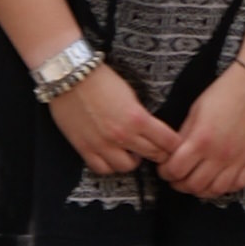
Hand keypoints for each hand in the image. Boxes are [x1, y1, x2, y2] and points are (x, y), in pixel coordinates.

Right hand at [48, 61, 175, 184]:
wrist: (70, 76)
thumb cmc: (101, 79)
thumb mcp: (130, 94)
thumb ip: (141, 115)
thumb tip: (151, 130)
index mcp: (137, 118)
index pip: (168, 142)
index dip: (174, 144)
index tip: (174, 144)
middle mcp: (122, 135)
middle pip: (152, 155)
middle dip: (159, 153)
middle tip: (158, 150)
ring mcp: (102, 144)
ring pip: (127, 167)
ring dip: (133, 160)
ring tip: (132, 152)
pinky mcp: (84, 148)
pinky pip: (103, 169)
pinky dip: (110, 166)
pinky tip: (112, 156)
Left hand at [160, 60, 244, 200]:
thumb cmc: (226, 92)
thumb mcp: (196, 111)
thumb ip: (184, 135)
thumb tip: (173, 152)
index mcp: (201, 140)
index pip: (175, 170)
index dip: (165, 172)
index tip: (164, 168)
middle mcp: (219, 154)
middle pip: (193, 185)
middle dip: (179, 183)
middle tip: (176, 177)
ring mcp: (237, 160)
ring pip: (214, 191)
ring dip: (200, 189)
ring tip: (194, 180)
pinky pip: (237, 185)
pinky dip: (225, 187)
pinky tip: (217, 179)